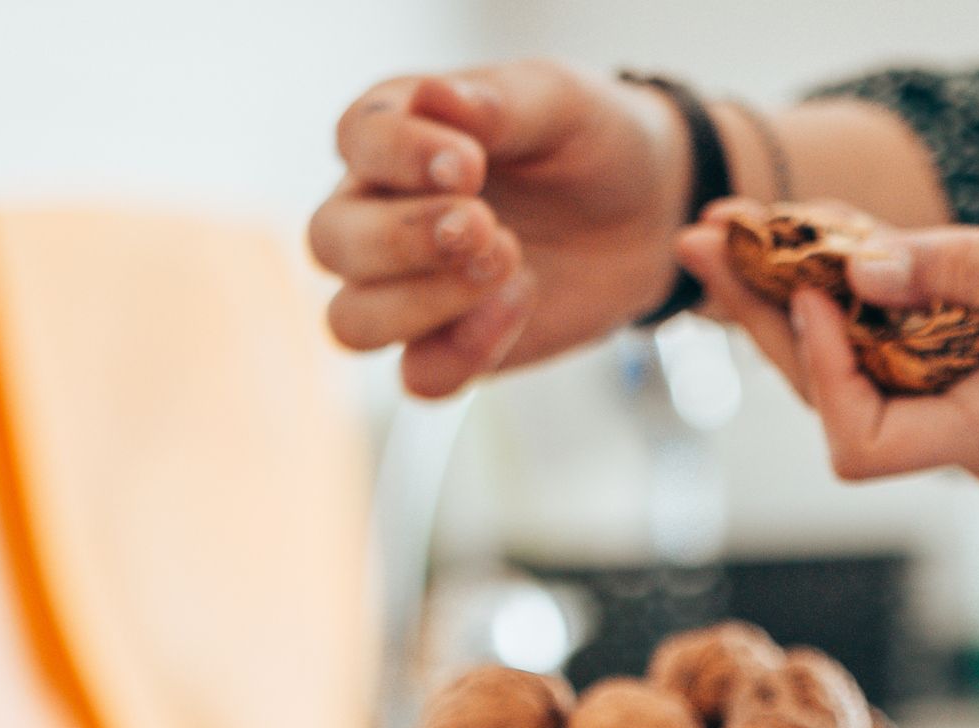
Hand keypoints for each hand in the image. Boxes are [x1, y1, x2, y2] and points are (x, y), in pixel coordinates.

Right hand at [309, 61, 689, 397]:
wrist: (646, 216)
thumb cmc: (589, 142)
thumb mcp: (561, 103)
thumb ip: (498, 103)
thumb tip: (434, 98)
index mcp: (394, 134)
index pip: (356, 141)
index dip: (399, 157)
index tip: (470, 165)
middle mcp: (377, 213)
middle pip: (331, 241)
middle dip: (403, 241)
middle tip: (487, 226)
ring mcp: (404, 289)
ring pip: (352, 322)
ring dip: (420, 305)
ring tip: (507, 265)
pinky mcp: (444, 347)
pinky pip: (418, 378)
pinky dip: (464, 355)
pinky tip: (521, 304)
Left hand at [675, 200, 978, 482]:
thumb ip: (970, 271)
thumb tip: (857, 267)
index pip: (860, 440)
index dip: (821, 365)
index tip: (817, 280)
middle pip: (838, 403)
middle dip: (767, 318)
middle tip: (702, 236)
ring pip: (863, 376)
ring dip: (799, 307)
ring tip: (735, 234)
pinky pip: (904, 356)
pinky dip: (860, 305)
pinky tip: (818, 249)